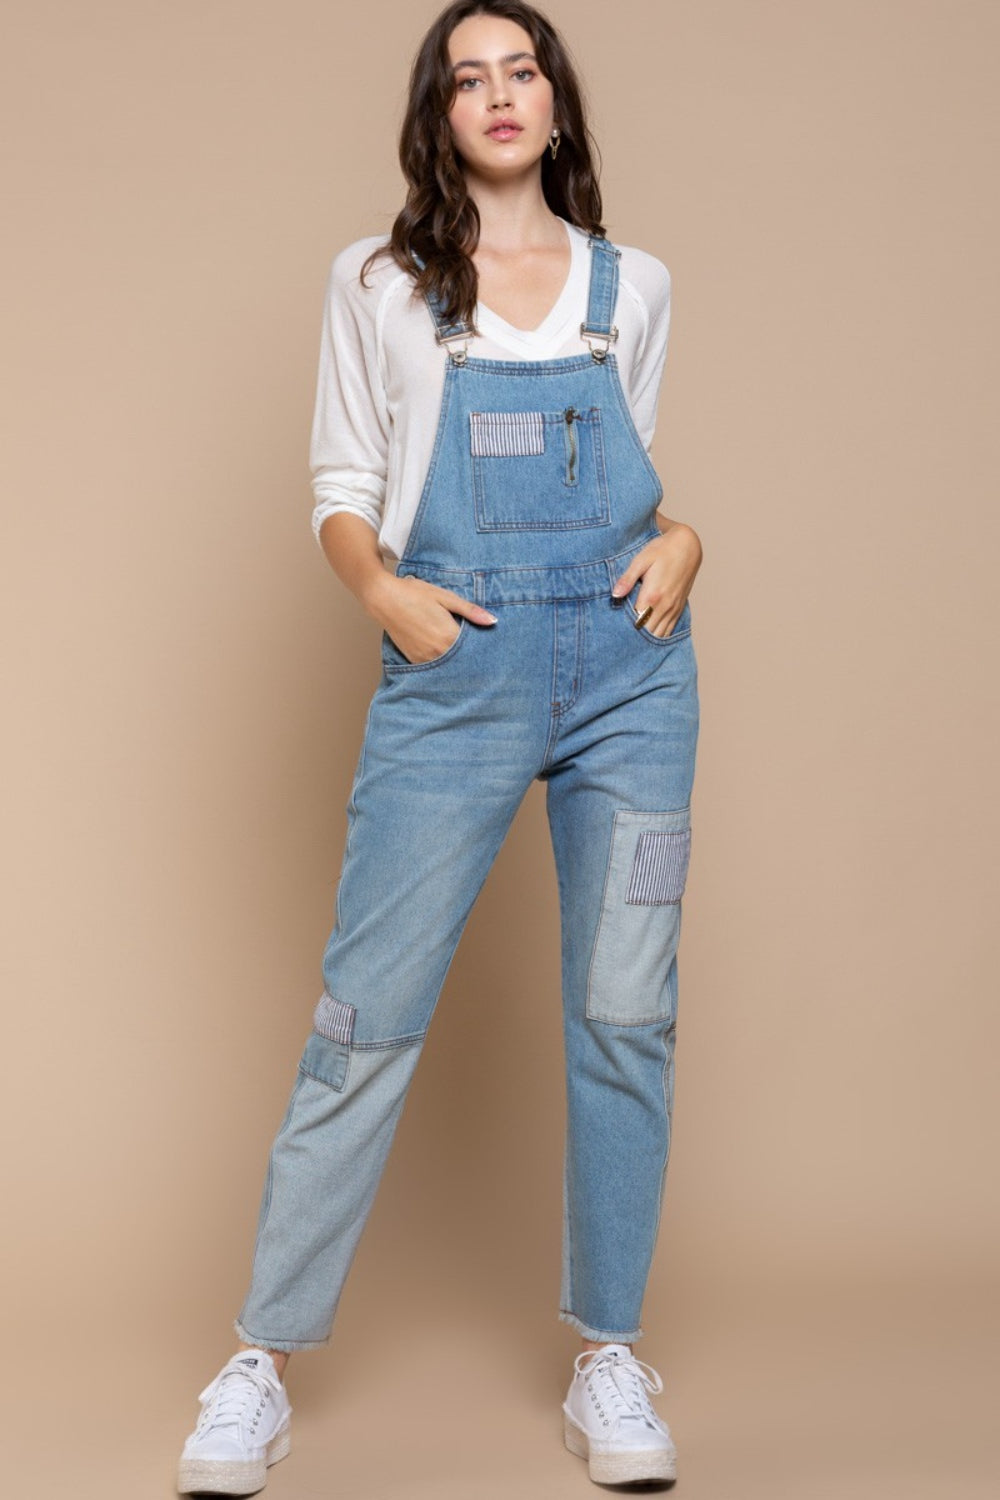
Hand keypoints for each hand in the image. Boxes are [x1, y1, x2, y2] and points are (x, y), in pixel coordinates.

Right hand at [367, 573, 496, 663]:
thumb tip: (492, 621)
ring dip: (454, 660)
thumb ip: (470, 611)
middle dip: (470, 655)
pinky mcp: (414, 659)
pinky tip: (441, 651)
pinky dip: (440, 661)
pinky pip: (433, 666)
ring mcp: (424, 658)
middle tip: (476, 650)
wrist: (384, 598)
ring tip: (456, 648)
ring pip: (448, 665)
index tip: (488, 647)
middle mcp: (437, 652)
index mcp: (449, 636)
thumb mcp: (445, 598)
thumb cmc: (414, 594)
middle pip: (462, 659)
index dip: (482, 647)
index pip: (474, 649)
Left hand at [611, 522, 702, 637]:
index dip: (623, 630)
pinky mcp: (678, 609)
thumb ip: (627, 579)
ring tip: (630, 641)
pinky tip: (647, 637)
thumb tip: (615, 595)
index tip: (613, 632)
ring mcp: (673, 609)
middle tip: (618, 639)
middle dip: (632, 638)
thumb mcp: (641, 560)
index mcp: (652, 595)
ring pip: (659, 635)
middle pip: (647, 632)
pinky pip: (668, 630)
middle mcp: (664, 606)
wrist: (687, 546)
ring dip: (645, 638)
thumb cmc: (662, 550)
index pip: (635, 623)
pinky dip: (657, 636)